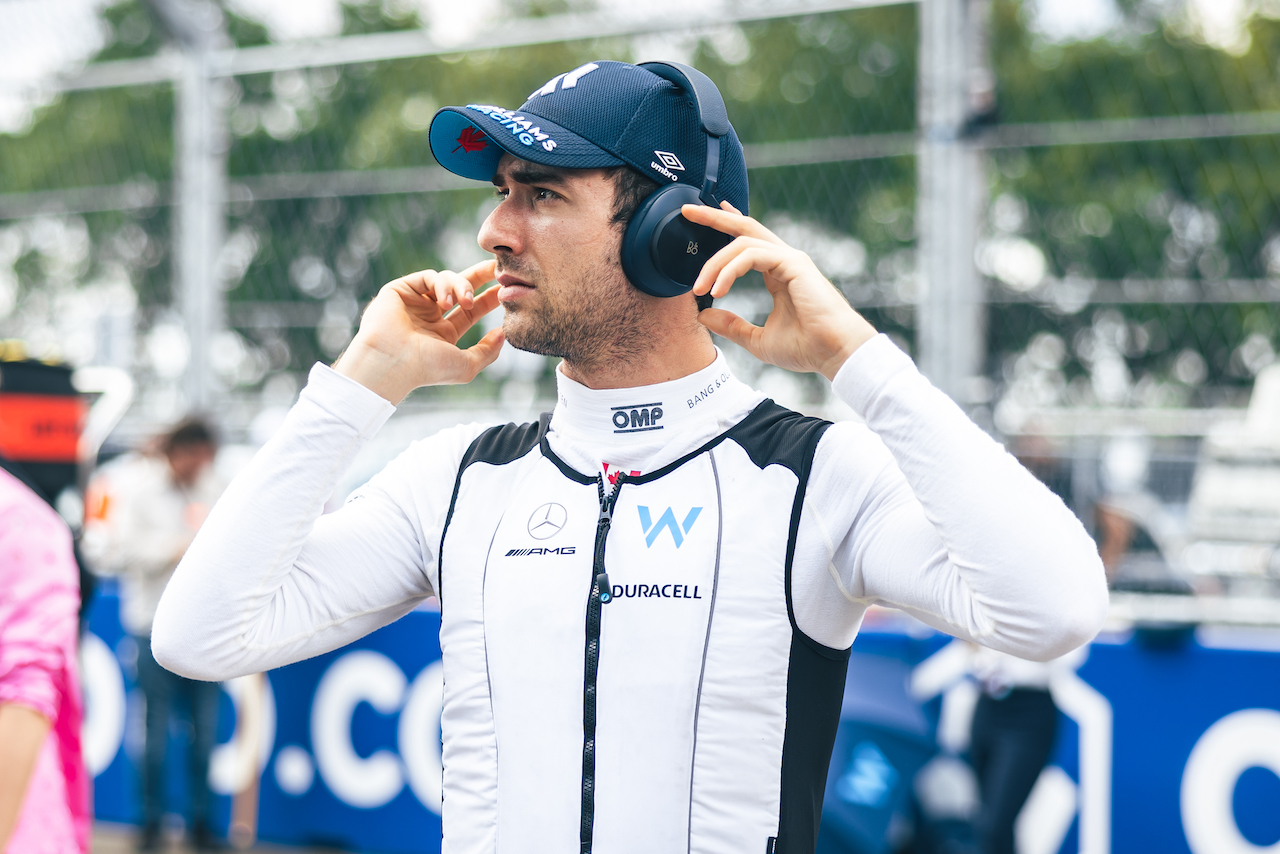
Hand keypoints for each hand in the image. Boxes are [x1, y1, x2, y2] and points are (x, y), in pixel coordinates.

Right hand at [335, 260, 504, 403]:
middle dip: (481, 276)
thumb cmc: (426, 369)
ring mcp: (415, 302)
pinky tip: (444, 300)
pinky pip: (428, 276)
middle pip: (461, 287)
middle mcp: (429, 316)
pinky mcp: (401, 290)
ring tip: (464, 301)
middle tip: (498, 268)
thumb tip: (503, 334)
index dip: (490, 298)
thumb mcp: (466, 366)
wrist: (392, 362)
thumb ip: (487, 352)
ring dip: (461, 286)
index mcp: (444, 333)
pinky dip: (441, 284)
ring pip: (447, 280)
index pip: (472, 310)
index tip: (507, 289)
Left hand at [685, 203, 877, 381]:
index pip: (748, 242)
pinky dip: (730, 271)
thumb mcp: (757, 340)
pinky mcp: (793, 263)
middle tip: (687, 211)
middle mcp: (783, 260)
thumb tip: (702, 314)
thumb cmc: (806, 348)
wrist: (835, 353)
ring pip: (742, 242)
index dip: (727, 226)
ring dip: (715, 263)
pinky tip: (718, 290)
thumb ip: (731, 326)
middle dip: (714, 217)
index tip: (704, 217)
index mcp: (778, 273)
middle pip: (744, 227)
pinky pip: (751, 255)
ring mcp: (790, 259)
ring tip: (700, 287)